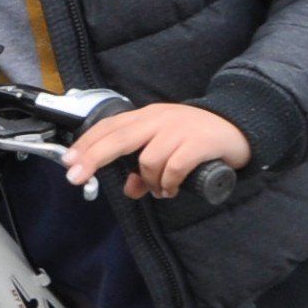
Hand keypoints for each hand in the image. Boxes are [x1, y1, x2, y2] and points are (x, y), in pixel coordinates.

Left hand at [65, 103, 250, 200]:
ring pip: (147, 159)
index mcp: (146, 117)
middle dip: (94, 157)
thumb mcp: (166, 148)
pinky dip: (168, 182)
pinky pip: (174, 166)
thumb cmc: (196, 137)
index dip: (86, 144)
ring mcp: (178, 129)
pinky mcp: (199, 142)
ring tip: (160, 190)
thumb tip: (129, 189)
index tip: (68, 161)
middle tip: (77, 177)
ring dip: (149, 181)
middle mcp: (158, 119)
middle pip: (118, 137)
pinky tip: (171, 189)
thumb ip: (143, 168)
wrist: (239, 125)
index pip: (108, 127)